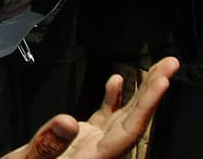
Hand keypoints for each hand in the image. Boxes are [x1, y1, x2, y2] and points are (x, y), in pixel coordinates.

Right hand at [2, 57, 178, 158]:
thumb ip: (46, 144)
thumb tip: (68, 121)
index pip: (129, 129)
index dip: (148, 104)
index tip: (162, 80)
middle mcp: (99, 153)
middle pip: (134, 121)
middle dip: (152, 91)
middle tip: (168, 65)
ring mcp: (93, 147)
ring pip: (124, 117)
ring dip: (139, 92)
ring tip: (156, 69)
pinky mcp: (84, 141)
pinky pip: (106, 117)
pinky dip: (112, 98)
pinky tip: (116, 82)